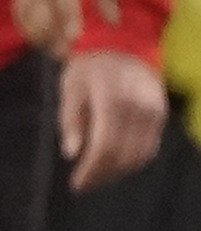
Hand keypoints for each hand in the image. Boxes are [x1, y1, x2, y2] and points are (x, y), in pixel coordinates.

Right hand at [14, 0, 118, 59]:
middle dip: (49, 30)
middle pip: (36, 3)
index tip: (75, 37)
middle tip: (65, 53)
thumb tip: (113, 22)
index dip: (66, 12)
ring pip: (23, 11)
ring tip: (56, 52)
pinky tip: (45, 43)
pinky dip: (30, 30)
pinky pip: (19, 13)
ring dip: (37, 34)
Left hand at [57, 49, 167, 192]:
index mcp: (111, 100)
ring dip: (118, 172)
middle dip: (102, 175)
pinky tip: (115, 164)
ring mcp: (154, 112)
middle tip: (84, 183)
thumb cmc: (89, 69)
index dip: (92, 170)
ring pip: (140, 155)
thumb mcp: (69, 89)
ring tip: (98, 176)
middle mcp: (138, 107)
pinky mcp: (162, 115)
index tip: (77, 184)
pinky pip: (150, 147)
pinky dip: (133, 161)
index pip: (105, 146)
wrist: (123, 46)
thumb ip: (70, 121)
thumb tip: (72, 154)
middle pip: (123, 155)